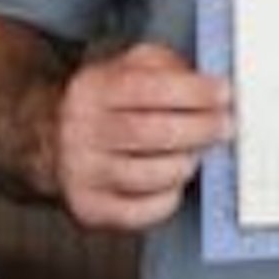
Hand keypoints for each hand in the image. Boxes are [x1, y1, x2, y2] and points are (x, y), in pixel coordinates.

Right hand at [54, 42, 232, 232]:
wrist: (50, 140)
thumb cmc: (109, 103)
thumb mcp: (129, 67)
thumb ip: (167, 67)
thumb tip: (212, 84)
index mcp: (92, 89)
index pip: (148, 88)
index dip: (193, 92)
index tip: (225, 93)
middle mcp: (79, 131)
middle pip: (150, 133)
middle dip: (199, 129)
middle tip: (227, 126)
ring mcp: (80, 173)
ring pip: (148, 175)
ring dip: (185, 164)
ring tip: (197, 153)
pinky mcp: (87, 208)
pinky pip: (139, 212)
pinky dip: (167, 199)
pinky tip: (173, 183)